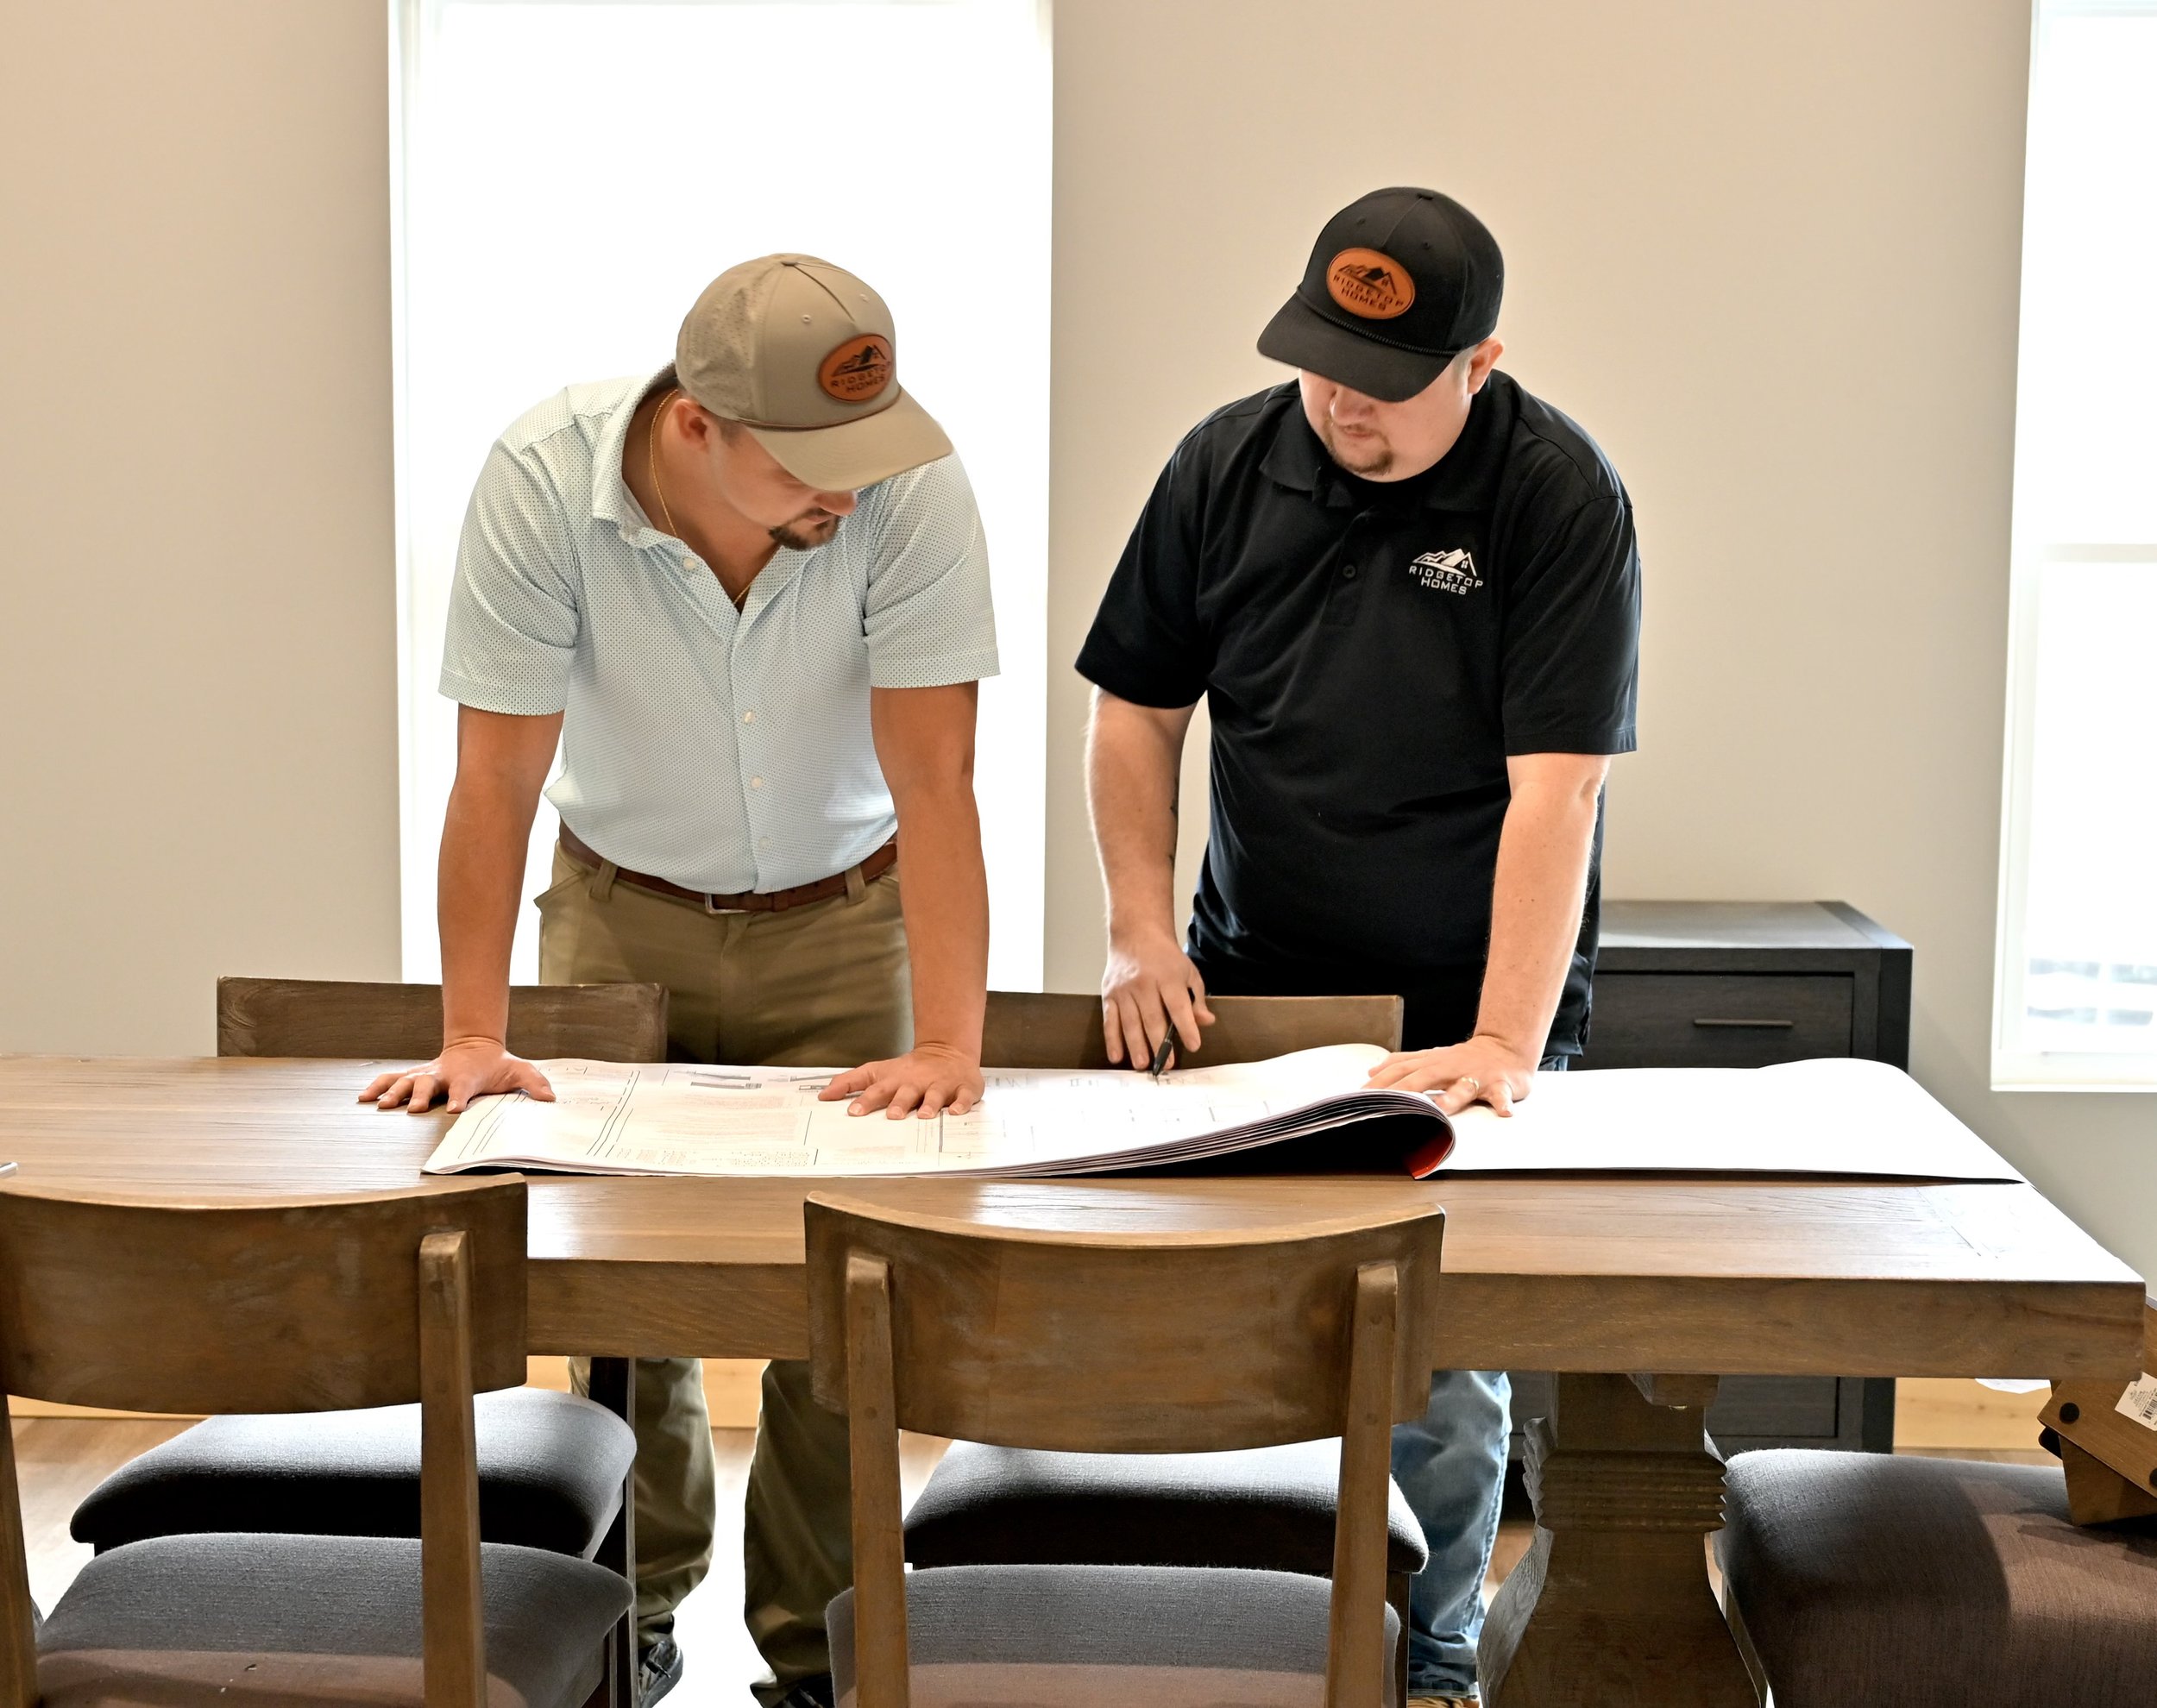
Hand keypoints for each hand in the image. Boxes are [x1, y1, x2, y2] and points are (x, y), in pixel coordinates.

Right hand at [360, 1039, 555, 1114]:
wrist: (476, 1046)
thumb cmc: (497, 1065)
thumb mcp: (520, 1071)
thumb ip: (534, 1083)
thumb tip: (550, 1097)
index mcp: (468, 1077)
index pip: (463, 1088)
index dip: (459, 1097)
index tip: (453, 1109)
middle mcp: (443, 1075)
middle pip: (427, 1084)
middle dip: (418, 1095)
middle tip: (411, 1109)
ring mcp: (426, 1074)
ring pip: (405, 1081)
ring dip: (392, 1092)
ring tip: (377, 1105)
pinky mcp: (414, 1075)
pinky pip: (392, 1079)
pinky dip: (377, 1086)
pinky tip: (362, 1098)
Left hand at [819, 1043, 983, 1118]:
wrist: (947, 1051)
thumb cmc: (907, 1069)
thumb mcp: (877, 1071)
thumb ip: (850, 1082)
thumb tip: (823, 1095)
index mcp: (895, 1080)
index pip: (877, 1089)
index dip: (865, 1100)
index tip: (853, 1112)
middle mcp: (917, 1082)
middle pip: (906, 1092)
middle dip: (899, 1103)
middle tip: (892, 1116)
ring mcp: (941, 1084)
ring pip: (934, 1095)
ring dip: (929, 1104)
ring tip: (923, 1115)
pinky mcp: (963, 1088)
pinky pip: (964, 1097)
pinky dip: (961, 1104)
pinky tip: (955, 1112)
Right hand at [1101, 930, 1215, 1068]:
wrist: (1136, 934)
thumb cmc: (1165, 958)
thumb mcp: (1188, 973)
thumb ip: (1197, 999)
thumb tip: (1205, 1022)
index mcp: (1168, 977)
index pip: (1178, 1006)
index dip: (1187, 1027)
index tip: (1193, 1045)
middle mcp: (1144, 983)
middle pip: (1152, 1018)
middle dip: (1160, 1044)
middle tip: (1166, 1064)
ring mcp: (1124, 989)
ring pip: (1130, 1022)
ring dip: (1136, 1046)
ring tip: (1142, 1064)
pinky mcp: (1109, 994)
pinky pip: (1110, 1020)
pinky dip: (1112, 1040)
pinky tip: (1117, 1056)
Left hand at [1364, 1034, 1539, 1116]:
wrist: (1505, 1046)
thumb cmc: (1465, 1057)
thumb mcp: (1431, 1057)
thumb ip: (1403, 1063)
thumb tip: (1372, 1070)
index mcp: (1432, 1063)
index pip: (1400, 1071)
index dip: (1380, 1083)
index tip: (1359, 1097)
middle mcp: (1451, 1067)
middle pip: (1424, 1077)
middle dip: (1404, 1090)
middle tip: (1386, 1104)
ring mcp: (1476, 1076)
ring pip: (1463, 1087)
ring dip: (1453, 1097)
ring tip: (1442, 1109)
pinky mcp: (1500, 1084)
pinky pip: (1502, 1094)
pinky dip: (1504, 1103)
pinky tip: (1505, 1113)